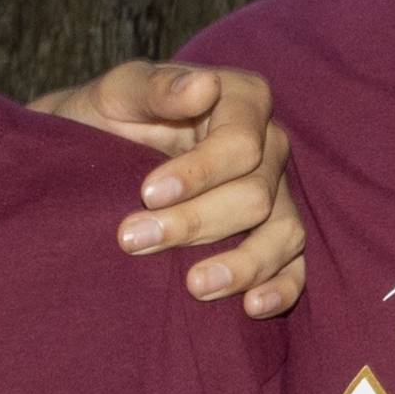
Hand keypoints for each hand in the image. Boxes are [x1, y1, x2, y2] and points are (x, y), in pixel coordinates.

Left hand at [29, 61, 310, 316]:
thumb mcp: (121, 92)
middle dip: (195, 222)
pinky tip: (250, 307)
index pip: (241, 143)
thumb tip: (204, 86)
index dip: (199, 172)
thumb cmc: (111, 117)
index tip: (146, 194)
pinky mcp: (273, 237)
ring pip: (284, 234)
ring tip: (194, 286)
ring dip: (242, 264)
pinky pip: (296, 267)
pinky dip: (281, 289)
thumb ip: (157, 86)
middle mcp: (269, 147)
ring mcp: (277, 195)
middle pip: (255, 194)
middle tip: (132, 240)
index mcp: (243, 100)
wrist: (98, 156)